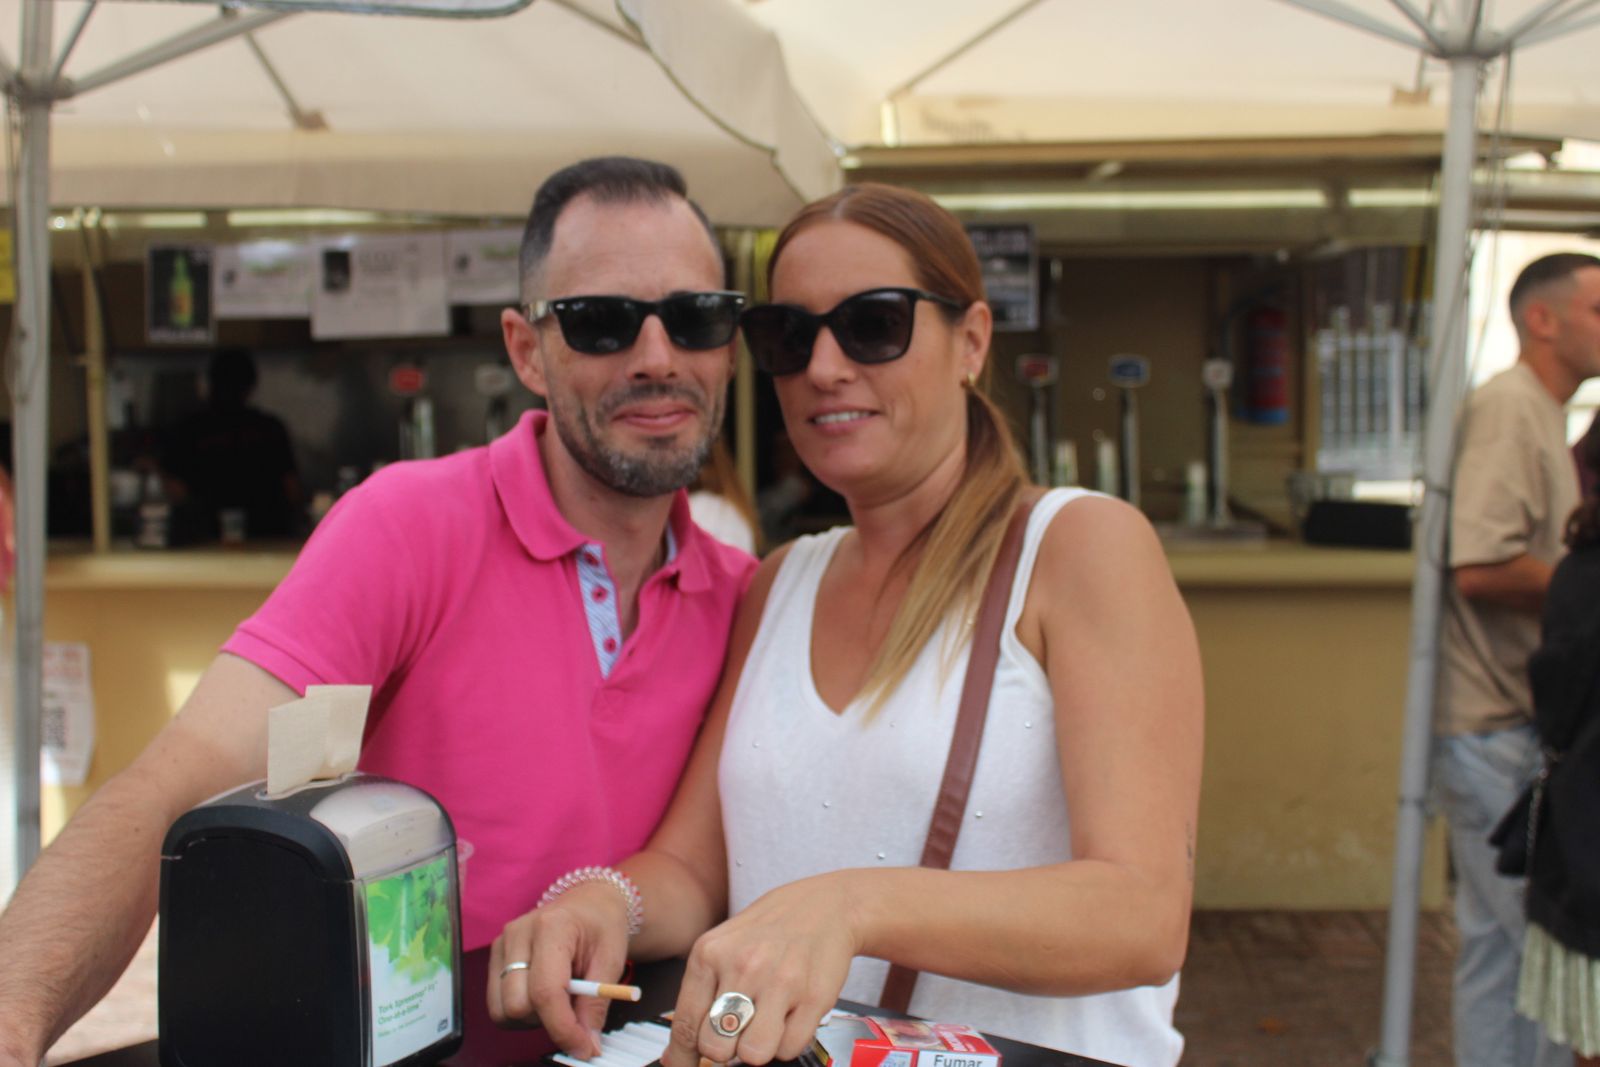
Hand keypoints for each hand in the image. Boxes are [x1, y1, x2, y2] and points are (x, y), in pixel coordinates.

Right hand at [487, 882, 631, 1057]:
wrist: (589, 904)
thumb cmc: (602, 926)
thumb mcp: (612, 960)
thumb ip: (596, 1003)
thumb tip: (587, 1044)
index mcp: (552, 926)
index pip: (545, 991)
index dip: (563, 1028)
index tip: (582, 1047)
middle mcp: (518, 933)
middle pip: (517, 1005)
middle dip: (548, 1021)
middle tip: (575, 1010)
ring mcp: (501, 945)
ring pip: (502, 1011)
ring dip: (532, 1019)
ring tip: (559, 999)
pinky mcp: (494, 957)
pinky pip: (497, 1005)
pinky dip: (521, 1012)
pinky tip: (542, 995)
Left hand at [663, 874, 858, 1066]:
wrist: (824, 906)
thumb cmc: (770, 929)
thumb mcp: (723, 947)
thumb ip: (699, 997)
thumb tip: (676, 1054)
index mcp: (711, 953)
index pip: (685, 1025)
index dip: (682, 1058)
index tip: (683, 1065)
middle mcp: (743, 966)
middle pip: (716, 1047)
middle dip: (724, 1048)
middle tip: (736, 1033)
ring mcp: (780, 982)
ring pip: (753, 1054)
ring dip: (757, 1048)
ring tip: (764, 1024)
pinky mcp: (814, 998)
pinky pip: (789, 1049)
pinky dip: (787, 1042)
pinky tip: (788, 1017)